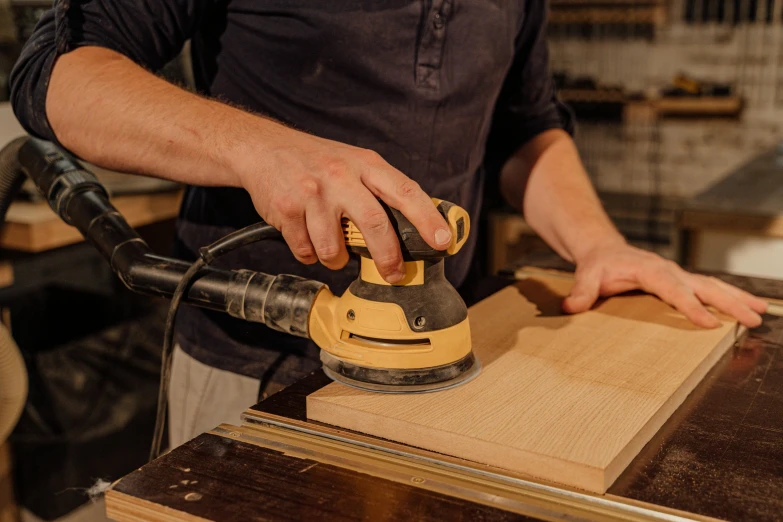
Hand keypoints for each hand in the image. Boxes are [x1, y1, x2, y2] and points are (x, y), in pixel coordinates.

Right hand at [236, 126, 450, 281]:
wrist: (263, 149)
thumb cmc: (316, 161)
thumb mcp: (354, 162)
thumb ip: (380, 188)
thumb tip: (416, 224)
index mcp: (365, 164)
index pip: (405, 191)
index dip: (427, 218)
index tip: (442, 240)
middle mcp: (340, 176)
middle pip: (375, 224)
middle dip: (388, 257)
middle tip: (394, 274)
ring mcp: (313, 194)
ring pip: (334, 248)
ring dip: (337, 259)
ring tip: (334, 251)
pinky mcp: (287, 210)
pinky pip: (306, 251)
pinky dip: (310, 254)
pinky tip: (308, 239)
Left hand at [562, 240, 767, 327]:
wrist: (603, 250)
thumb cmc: (597, 264)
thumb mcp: (585, 275)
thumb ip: (581, 291)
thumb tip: (570, 308)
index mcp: (649, 269)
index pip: (673, 289)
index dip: (690, 306)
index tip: (708, 323)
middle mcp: (668, 271)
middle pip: (702, 285)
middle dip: (728, 302)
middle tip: (752, 319)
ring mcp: (677, 275)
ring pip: (712, 286)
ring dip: (736, 299)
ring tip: (760, 314)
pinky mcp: (681, 281)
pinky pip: (709, 289)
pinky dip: (730, 297)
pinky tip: (747, 309)